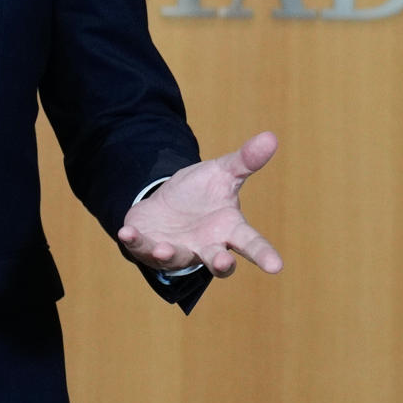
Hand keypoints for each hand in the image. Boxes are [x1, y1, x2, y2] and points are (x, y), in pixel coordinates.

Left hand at [117, 132, 283, 277]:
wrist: (167, 204)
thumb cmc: (202, 193)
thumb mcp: (222, 173)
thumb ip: (245, 160)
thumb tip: (271, 136)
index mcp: (229, 229)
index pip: (251, 243)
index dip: (263, 254)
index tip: (276, 266)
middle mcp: (206, 246)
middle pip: (219, 261)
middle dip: (221, 264)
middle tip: (223, 263)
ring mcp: (178, 249)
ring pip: (177, 258)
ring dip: (170, 254)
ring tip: (164, 250)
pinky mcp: (151, 247)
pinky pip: (142, 247)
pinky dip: (135, 241)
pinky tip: (126, 233)